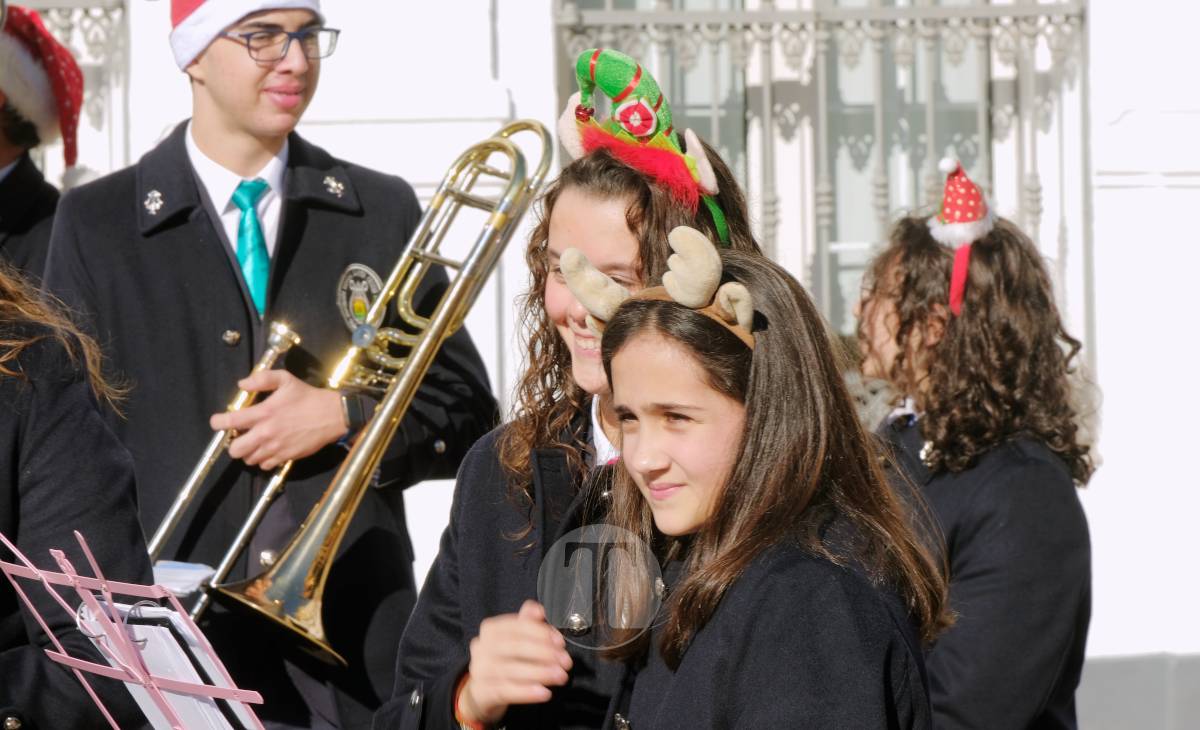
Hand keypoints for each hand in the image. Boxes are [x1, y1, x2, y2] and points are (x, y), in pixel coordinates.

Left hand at [209, 370, 346, 469]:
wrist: (332, 415)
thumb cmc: (307, 396)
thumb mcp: (286, 379)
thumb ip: (262, 379)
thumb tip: (242, 385)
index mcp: (263, 412)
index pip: (230, 422)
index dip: (218, 423)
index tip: (218, 422)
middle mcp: (266, 433)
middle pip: (235, 450)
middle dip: (234, 443)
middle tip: (241, 436)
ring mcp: (276, 448)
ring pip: (249, 459)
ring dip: (249, 451)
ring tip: (256, 442)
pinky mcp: (286, 457)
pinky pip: (265, 466)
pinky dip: (263, 460)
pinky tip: (269, 449)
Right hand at [458, 600, 572, 724]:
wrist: (482, 692)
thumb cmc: (503, 662)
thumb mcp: (514, 640)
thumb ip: (526, 623)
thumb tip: (538, 610)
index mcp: (491, 629)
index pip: (516, 625)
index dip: (540, 632)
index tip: (559, 642)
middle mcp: (482, 647)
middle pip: (515, 647)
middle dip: (544, 653)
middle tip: (564, 661)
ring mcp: (480, 670)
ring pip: (512, 670)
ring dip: (541, 673)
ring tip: (560, 676)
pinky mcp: (482, 692)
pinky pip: (506, 691)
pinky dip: (527, 692)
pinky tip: (544, 692)